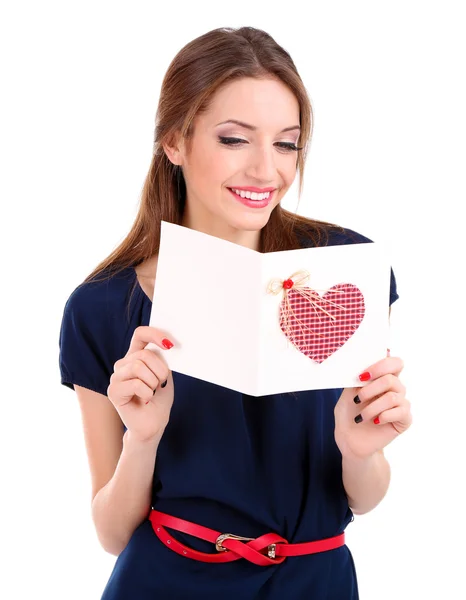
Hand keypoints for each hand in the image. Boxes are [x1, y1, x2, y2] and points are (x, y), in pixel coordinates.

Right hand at [107, 326, 174, 442]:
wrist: (154, 423)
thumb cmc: (159, 398)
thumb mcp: (165, 374)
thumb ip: (162, 358)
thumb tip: (166, 344)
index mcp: (136, 356)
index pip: (140, 334)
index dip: (154, 334)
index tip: (170, 344)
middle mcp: (123, 363)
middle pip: (144, 354)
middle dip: (160, 370)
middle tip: (161, 383)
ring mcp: (116, 376)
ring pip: (138, 367)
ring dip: (153, 382)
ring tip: (152, 392)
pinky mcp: (113, 390)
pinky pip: (136, 383)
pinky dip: (147, 393)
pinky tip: (146, 399)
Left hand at [334, 351, 412, 458]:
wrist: (350, 440)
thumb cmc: (348, 414)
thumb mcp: (347, 394)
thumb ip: (357, 380)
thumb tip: (364, 367)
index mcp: (381, 378)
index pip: (394, 362)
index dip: (381, 364)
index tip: (363, 375)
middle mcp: (394, 389)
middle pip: (392, 378)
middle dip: (372, 388)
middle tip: (358, 398)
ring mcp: (401, 404)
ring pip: (393, 397)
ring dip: (372, 407)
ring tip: (361, 417)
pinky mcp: (404, 420)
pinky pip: (401, 411)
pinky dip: (385, 415)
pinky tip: (375, 421)